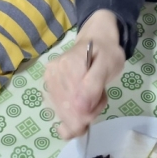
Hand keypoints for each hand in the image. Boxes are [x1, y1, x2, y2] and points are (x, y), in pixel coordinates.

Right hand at [45, 10, 126, 139]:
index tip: (101, 100)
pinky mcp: (49, 87)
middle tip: (99, 98)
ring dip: (81, 112)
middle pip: (66, 111)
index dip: (89, 112)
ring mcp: (48, 81)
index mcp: (67, 66)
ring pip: (63, 114)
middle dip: (86, 113)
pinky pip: (60, 111)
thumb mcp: (108, 65)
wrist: (97, 43)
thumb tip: (80, 108)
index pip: (73, 104)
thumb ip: (94, 86)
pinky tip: (82, 102)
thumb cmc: (105, 54)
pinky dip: (73, 113)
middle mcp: (52, 73)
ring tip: (92, 95)